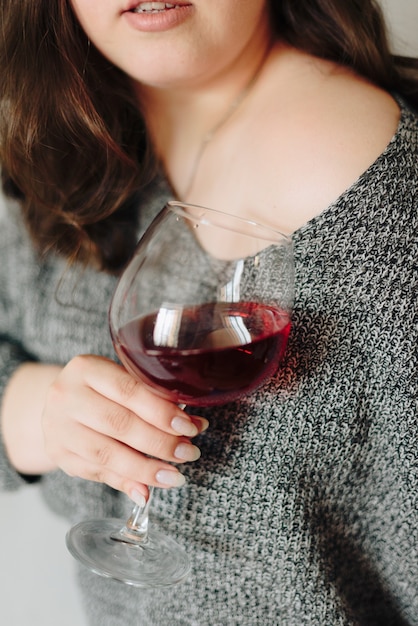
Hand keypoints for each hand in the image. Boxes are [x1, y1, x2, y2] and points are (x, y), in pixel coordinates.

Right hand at [42, 355, 206, 501]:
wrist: (60, 402)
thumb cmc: (101, 388)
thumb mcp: (120, 379)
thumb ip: (151, 397)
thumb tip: (192, 425)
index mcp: (86, 369)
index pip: (129, 391)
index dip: (162, 412)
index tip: (190, 427)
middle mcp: (67, 397)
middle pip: (120, 424)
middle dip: (160, 443)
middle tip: (188, 453)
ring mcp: (59, 428)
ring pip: (107, 454)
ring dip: (145, 470)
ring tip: (174, 476)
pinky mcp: (59, 455)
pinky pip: (97, 473)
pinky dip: (125, 483)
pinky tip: (146, 490)